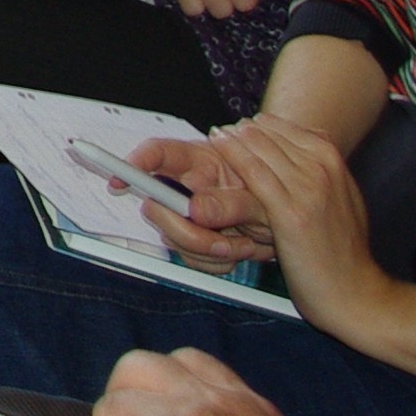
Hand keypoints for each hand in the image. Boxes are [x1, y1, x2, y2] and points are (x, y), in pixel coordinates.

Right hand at [126, 133, 276, 268]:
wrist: (296, 219)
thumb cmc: (280, 194)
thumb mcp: (263, 199)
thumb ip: (232, 204)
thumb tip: (196, 210)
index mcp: (200, 162)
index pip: (158, 153)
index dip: (134, 163)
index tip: (119, 179)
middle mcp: (188, 187)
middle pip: (159, 207)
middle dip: (187, 231)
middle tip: (220, 240)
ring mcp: (190, 215)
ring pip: (174, 238)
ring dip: (211, 250)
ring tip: (247, 244)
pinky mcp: (196, 240)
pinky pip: (192, 258)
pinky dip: (219, 262)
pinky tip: (243, 250)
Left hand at [160, 116, 415, 369]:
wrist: (354, 291)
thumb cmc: (343, 252)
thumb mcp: (340, 199)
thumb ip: (321, 173)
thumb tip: (298, 156)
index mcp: (332, 159)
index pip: (281, 126)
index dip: (254, 128)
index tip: (236, 133)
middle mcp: (322, 166)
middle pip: (266, 131)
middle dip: (239, 131)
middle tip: (218, 134)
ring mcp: (308, 187)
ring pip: (258, 145)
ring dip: (230, 139)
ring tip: (213, 138)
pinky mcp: (291, 212)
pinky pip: (254, 172)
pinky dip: (232, 156)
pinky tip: (216, 148)